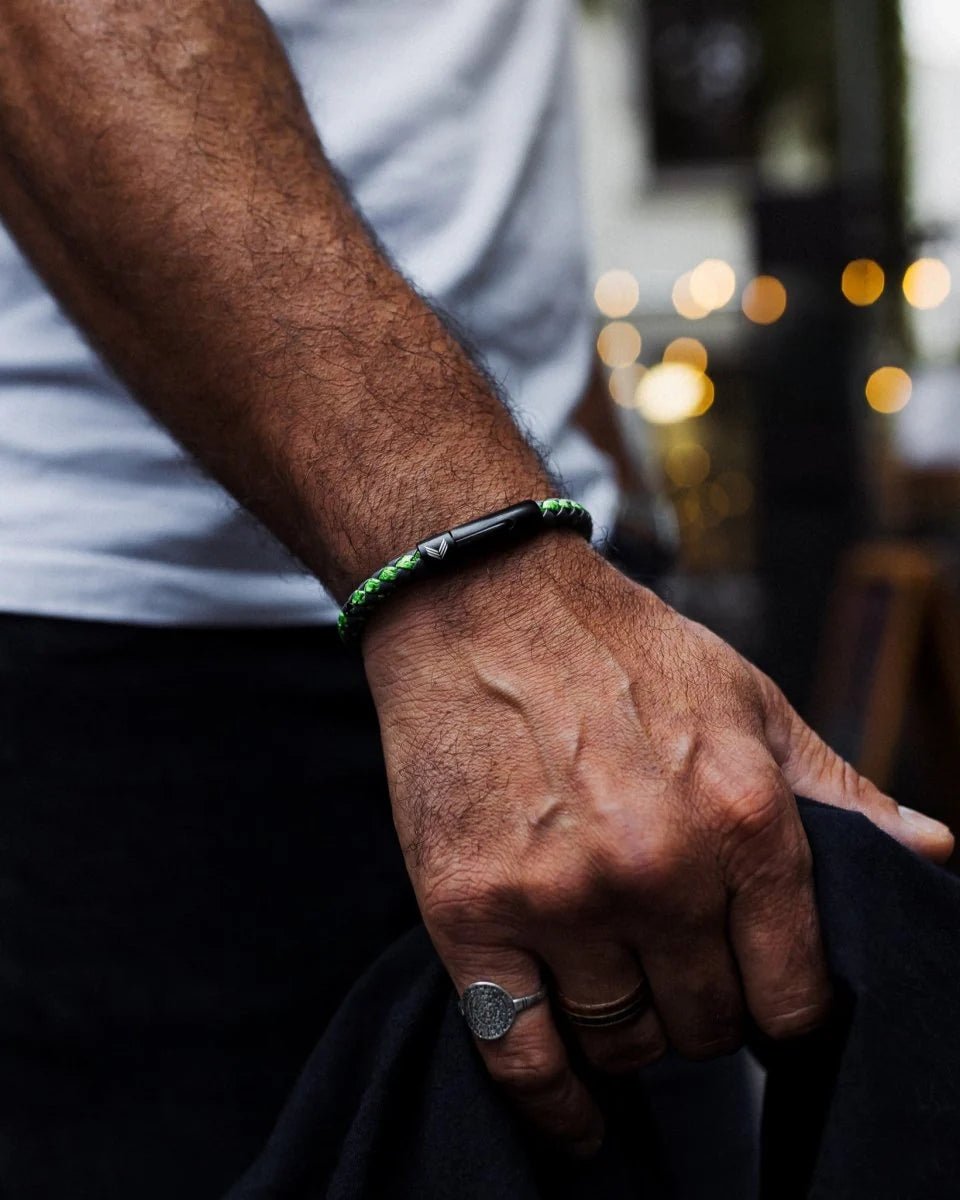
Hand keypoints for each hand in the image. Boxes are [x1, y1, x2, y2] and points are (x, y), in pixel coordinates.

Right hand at [363, 535, 952, 1156]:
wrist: (483, 604)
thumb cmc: (622, 649)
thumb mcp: (750, 703)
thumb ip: (840, 794)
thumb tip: (935, 855)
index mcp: (743, 816)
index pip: (794, 994)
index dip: (785, 1009)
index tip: (762, 1001)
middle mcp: (658, 867)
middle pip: (709, 1027)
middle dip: (705, 1013)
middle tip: (679, 972)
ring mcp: (560, 894)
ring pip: (624, 1045)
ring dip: (632, 1035)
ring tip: (621, 986)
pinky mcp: (470, 909)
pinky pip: (521, 1054)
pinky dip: (552, 1102)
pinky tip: (571, 1110)